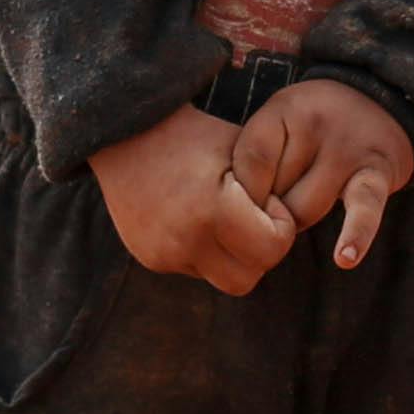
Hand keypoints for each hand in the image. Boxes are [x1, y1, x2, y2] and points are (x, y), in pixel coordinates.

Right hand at [90, 107, 293, 295]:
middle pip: (248, 278)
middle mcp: (185, 240)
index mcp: (212, 209)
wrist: (125, 134)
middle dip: (259, 252)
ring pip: (220, 279)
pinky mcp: (150, 258)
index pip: (273, 248)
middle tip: (252, 218)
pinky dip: (204, 252)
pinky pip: (194, 269)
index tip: (266, 200)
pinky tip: (195, 219)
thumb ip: (270, 188)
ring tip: (225, 219)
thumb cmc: (195, 136)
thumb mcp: (242, 150)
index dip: (280, 225)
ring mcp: (164, 253)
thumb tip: (287, 228)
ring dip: (232, 257)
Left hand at [228, 77, 413, 271]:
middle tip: (274, 196)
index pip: (252, 162)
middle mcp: (317, 126)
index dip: (243, 192)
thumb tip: (234, 219)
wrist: (378, 102)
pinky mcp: (377, 174)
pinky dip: (356, 234)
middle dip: (270, 207)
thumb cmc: (310, 125)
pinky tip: (346, 257)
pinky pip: (363, 208)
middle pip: (277, 193)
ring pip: (307, 210)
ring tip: (298, 204)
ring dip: (297, 221)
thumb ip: (254, 161)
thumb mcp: (276, 123)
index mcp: (284, 110)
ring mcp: (349, 150)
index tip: (240, 202)